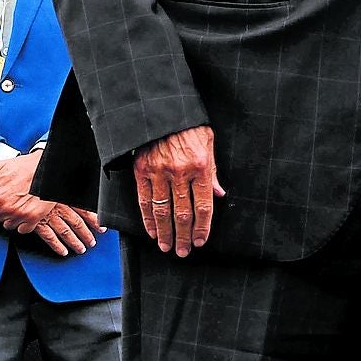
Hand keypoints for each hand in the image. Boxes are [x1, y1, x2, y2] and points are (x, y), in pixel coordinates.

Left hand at [0, 152, 104, 255]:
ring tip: (19, 203)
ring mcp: (20, 215)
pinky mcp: (33, 219)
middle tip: (10, 198)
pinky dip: (24, 223)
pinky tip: (26, 211)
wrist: (49, 169)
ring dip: (11, 217)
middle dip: (0, 209)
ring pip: (8, 224)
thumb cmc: (26, 166)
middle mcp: (7, 208)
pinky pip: (23, 229)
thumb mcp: (0, 167)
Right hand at [133, 124, 225, 256]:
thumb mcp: (208, 141)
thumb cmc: (188, 125)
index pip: (203, 206)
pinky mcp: (141, 170)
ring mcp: (158, 172)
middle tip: (184, 252)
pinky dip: (148, 219)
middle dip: (184, 236)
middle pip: (183, 214)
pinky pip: (144, 201)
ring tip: (167, 247)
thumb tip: (219, 194)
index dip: (203, 228)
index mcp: (200, 166)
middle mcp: (180, 172)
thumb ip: (213, 170)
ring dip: (165, 233)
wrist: (161, 108)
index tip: (201, 241)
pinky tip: (151, 231)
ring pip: (162, 211)